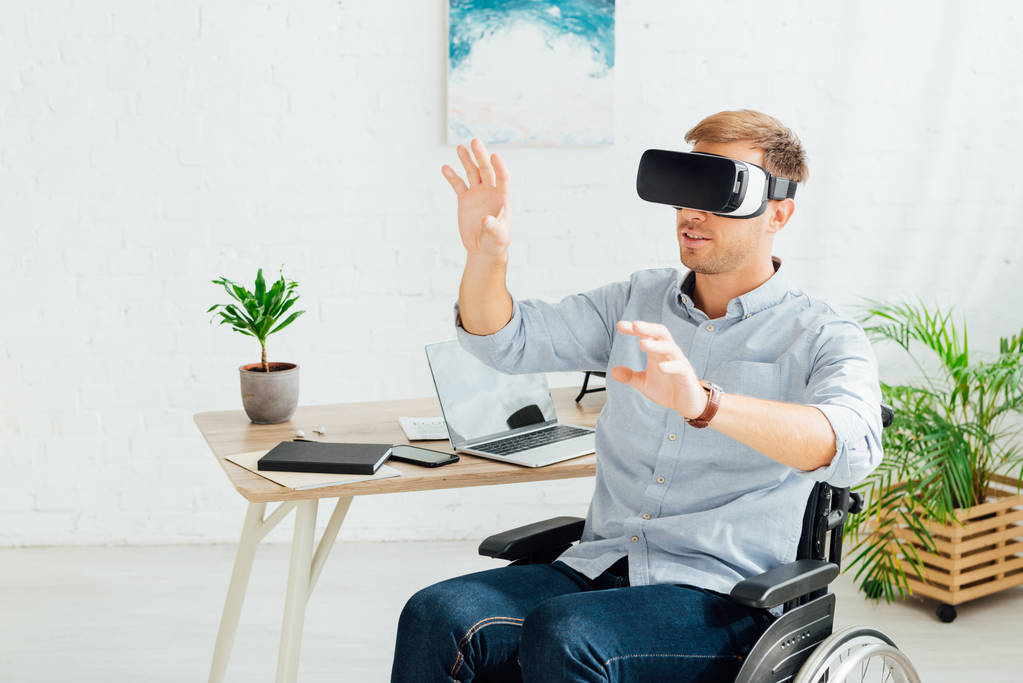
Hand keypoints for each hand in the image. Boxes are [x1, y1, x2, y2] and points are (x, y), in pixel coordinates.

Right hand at [441, 138, 511, 259]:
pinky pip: (458, 185)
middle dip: (480, 156)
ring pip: (472, 173)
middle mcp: (490, 191)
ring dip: (466, 160)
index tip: (494, 156)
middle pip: (486, 170)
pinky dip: (452, 177)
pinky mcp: (465, 200)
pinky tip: (445, 168)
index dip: (499, 167)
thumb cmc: (496, 243)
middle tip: (474, 141)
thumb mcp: (498, 238)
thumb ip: (494, 228)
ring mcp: (477, 194)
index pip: (502, 178)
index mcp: (502, 197)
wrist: (483, 249)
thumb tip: (486, 221)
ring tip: (460, 147)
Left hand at [610, 321, 707, 418]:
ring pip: (670, 347)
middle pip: (661, 334)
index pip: (646, 335)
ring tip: (642, 344)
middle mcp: (668, 353)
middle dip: (648, 328)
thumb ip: (630, 376)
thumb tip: (613, 371)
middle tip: (635, 325)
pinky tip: (660, 367)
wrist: (687, 404)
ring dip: (656, 345)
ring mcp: (679, 363)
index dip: (634, 330)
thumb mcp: (644, 383)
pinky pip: (679, 367)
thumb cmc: (667, 389)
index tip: (620, 326)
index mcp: (657, 353)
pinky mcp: (686, 375)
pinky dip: (670, 366)